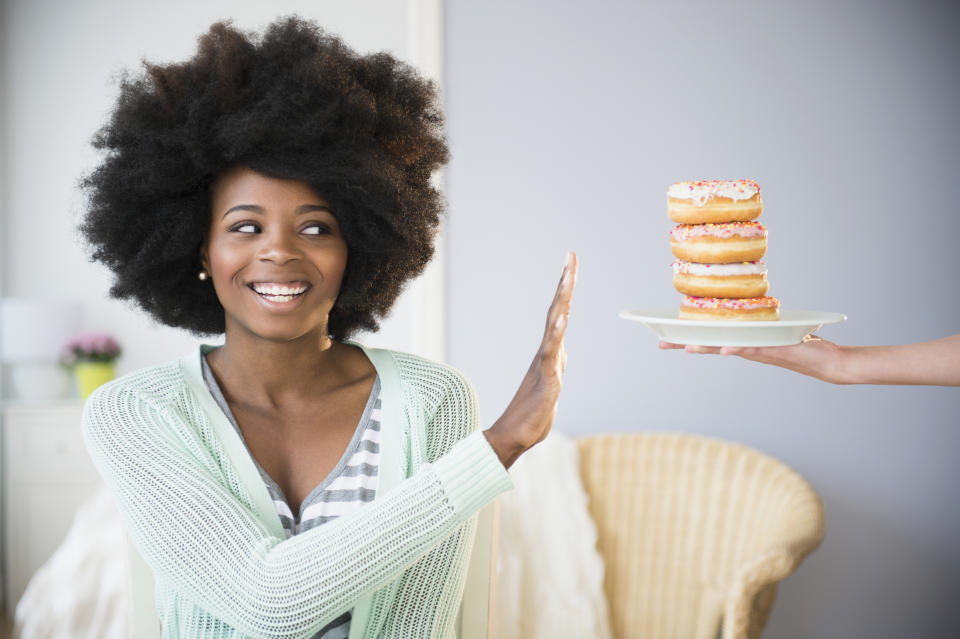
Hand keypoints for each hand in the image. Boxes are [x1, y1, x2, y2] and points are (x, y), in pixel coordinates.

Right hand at [484, 251, 577, 468]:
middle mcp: (545, 353)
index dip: (565, 290)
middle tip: (571, 256)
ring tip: (568, 277)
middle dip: (565, 283)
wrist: (514, 437)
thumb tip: (560, 350)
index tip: (570, 264)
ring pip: (554, 326)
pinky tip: (562, 320)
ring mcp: (544, 365)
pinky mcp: (546, 381)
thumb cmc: (532, 415)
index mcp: (549, 352)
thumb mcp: (552, 384)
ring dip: (562, 301)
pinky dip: (556, 336)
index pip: (559, 314)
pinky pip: (551, 355)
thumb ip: (556, 365)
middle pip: (557, 311)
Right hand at [658, 333, 850, 382]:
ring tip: (687, 345)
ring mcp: (760, 351)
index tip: (664, 336)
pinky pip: (753, 349)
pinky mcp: (776, 350)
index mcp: (745, 344)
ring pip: (727, 348)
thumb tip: (746, 308)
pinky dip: (738, 349)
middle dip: (685, 343)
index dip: (688, 338)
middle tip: (661, 343)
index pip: (712, 340)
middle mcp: (748, 349)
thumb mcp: (777, 332)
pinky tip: (725, 348)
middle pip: (711, 345)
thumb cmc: (805, 347)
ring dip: (706, 347)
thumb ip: (760, 325)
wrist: (829, 363)